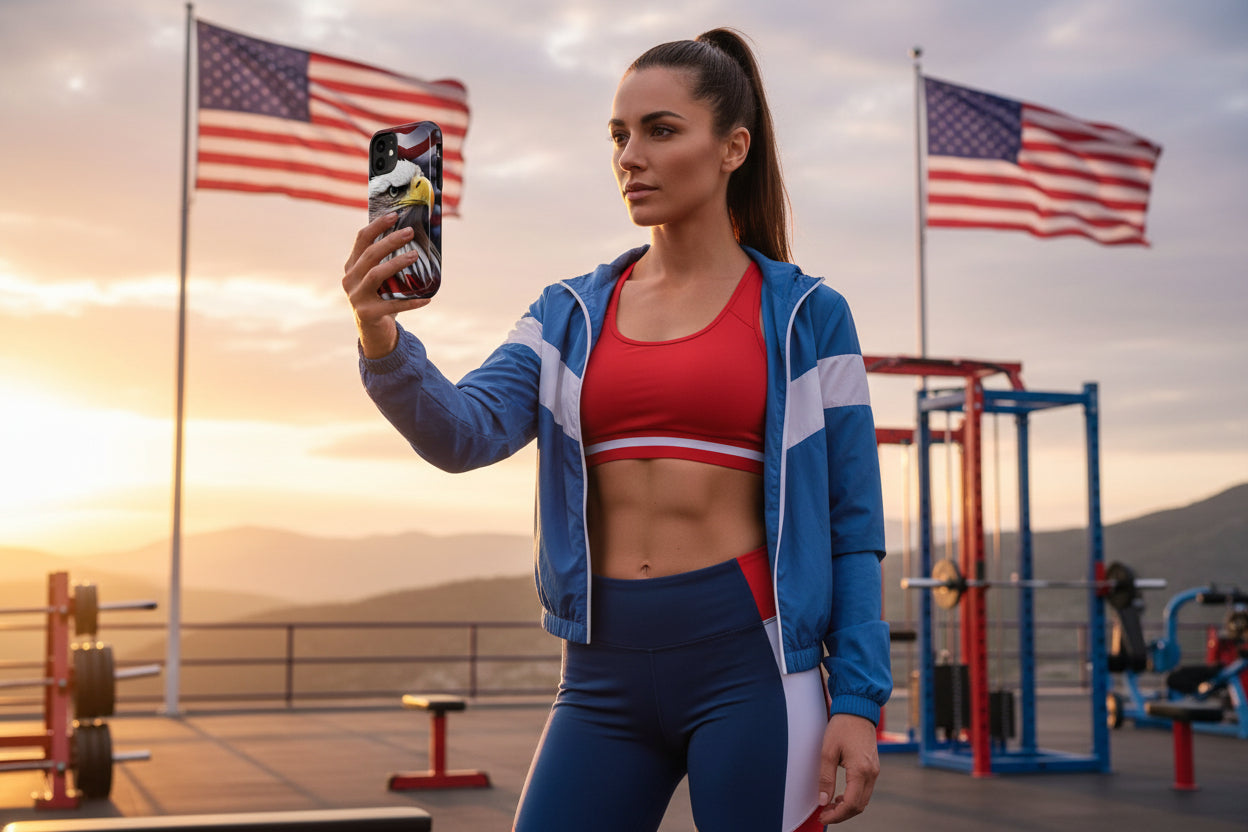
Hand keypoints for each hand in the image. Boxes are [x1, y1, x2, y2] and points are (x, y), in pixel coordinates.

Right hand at [342, 212, 433, 357]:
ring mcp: (356, 297)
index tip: (395, 215)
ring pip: (376, 274)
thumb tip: (414, 238)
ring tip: (415, 256)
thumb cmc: (381, 298)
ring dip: (396, 263)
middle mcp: (349, 279)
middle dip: (390, 241)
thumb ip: (386, 261)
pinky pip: (392, 305)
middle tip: (410, 232)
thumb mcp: (379, 277)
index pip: (362, 239)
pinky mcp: (368, 314)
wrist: (373, 332)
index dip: (377, 225)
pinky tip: (427, 299)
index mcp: (351, 266)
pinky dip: (411, 302)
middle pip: (370, 254)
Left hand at [817, 713, 879, 823]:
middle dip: (842, 814)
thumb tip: (822, 800)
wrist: (857, 709)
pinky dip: (854, 797)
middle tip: (824, 814)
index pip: (851, 804)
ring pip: (863, 799)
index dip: (837, 815)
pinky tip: (840, 796)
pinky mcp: (873, 767)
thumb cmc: (842, 727)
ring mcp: (874, 771)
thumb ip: (825, 778)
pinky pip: (865, 790)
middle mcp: (871, 773)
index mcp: (861, 771)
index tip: (823, 816)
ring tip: (829, 806)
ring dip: (848, 807)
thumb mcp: (827, 751)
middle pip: (859, 806)